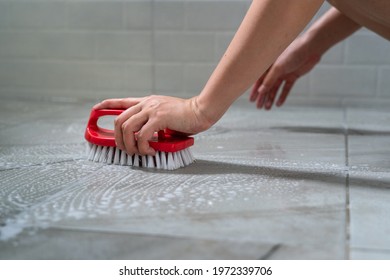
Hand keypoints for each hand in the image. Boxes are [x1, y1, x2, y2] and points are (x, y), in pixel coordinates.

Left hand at [93, 95, 210, 155]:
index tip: (95, 109)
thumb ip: (153, 122)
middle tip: (127, 150)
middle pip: (119, 120)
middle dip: (118, 139)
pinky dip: (144, 146)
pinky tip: (151, 150)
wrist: (200, 111)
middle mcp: (146, 104)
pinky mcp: (159, 117)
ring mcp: (152, 109)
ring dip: (129, 145)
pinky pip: (143, 135)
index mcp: (147, 102)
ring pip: (127, 128)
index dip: (106, 105)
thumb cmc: (185, 116)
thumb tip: (144, 138)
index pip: (121, 101)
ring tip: (140, 153)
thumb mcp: (165, 115)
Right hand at [249, 36, 320, 109]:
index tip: (251, 100)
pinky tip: (278, 104)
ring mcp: (284, 73)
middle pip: (267, 86)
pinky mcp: (293, 76)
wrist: (311, 48)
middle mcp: (275, 70)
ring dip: (271, 98)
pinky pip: (286, 88)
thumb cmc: (293, 53)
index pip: (259, 80)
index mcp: (269, 65)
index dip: (255, 90)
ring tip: (267, 108)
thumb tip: (261, 91)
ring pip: (275, 89)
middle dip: (262, 97)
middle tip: (259, 107)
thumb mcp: (278, 67)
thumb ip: (269, 79)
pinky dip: (282, 96)